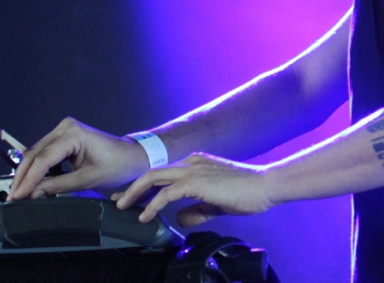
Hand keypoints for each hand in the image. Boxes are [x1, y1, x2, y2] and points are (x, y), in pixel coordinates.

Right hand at [9, 117, 149, 200]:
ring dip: (27, 173)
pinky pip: (45, 153)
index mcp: (74, 134)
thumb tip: (32, 194)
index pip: (43, 159)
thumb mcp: (87, 180)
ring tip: (19, 193)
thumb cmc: (117, 166)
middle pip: (35, 154)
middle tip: (12, 198)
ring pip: (37, 154)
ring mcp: (64, 130)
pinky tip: (31, 183)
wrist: (132, 156)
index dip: (28, 179)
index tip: (17, 197)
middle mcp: (66, 127)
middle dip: (23, 177)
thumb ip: (58, 186)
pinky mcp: (64, 137)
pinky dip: (37, 168)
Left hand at [113, 153, 273, 226]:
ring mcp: (194, 170)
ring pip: (155, 178)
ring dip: (135, 193)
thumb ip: (197, 210)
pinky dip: (153, 205)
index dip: (145, 186)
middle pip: (153, 172)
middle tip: (117, 201)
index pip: (165, 174)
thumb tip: (180, 219)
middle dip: (133, 187)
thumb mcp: (216, 205)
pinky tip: (145, 216)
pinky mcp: (197, 182)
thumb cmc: (247, 194)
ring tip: (123, 208)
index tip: (131, 198)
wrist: (266, 186)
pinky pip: (167, 193)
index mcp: (197, 164)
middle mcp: (192, 163)